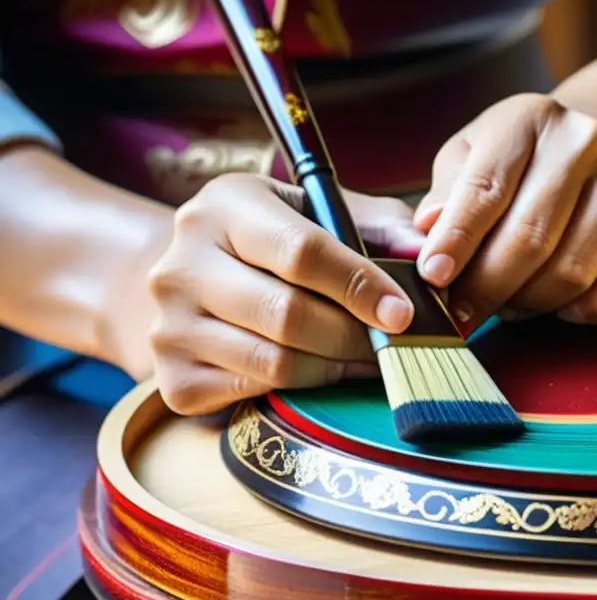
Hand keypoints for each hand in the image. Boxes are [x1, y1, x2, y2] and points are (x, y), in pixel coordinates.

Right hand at [145, 174, 425, 414]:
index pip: (302, 251)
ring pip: (273, 363)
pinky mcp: (171, 377)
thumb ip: (377, 227)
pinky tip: (320, 374)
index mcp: (226, 205)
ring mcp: (168, 323)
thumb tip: (425, 252)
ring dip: (334, 369)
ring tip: (364, 360)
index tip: (403, 314)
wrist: (190, 280)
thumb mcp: (320, 211)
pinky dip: (298, 392)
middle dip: (354, 337)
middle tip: (392, 346)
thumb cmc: (274, 241)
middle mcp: (183, 261)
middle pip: (287, 315)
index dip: (361, 286)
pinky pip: (250, 394)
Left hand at [413, 93, 596, 330]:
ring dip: (531, 303)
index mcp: (529, 117)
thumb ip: (443, 195)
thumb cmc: (508, 163)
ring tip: (506, 304)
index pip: (486, 189)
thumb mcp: (465, 159)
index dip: (456, 242)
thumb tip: (425, 235)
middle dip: (487, 287)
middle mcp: (586, 139)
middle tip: (462, 312)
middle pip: (531, 238)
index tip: (432, 279)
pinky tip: (567, 308)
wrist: (578, 148)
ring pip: (575, 270)